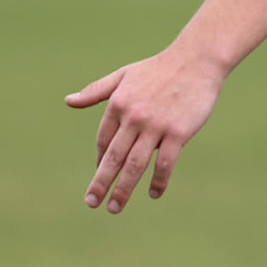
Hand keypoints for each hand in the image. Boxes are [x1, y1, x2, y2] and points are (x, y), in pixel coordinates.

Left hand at [67, 46, 225, 212]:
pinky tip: (154, 193)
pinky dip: (158, 181)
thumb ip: (96, 91)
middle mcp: (134, 117)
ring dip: (124, 189)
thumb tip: (68, 101)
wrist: (197, 59)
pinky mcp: (178, 132)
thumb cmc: (160, 68)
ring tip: (114, 207)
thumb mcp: (124, 75)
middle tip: (92, 203)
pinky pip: (165, 163)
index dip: (100, 161)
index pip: (104, 141)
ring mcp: (156, 126)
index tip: (100, 177)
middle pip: (114, 158)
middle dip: (101, 183)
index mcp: (118, 104)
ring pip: (135, 165)